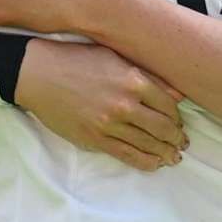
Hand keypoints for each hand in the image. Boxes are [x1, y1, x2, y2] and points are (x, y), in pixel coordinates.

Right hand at [18, 37, 188, 172]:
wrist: (39, 73)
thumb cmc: (78, 60)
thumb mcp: (117, 57)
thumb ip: (148, 76)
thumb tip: (177, 92)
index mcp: (134, 80)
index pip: (168, 105)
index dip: (177, 117)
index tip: (179, 122)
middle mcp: (125, 103)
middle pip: (162, 127)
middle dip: (176, 138)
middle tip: (182, 143)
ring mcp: (109, 124)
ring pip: (147, 144)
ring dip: (165, 153)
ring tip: (173, 157)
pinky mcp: (94, 138)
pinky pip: (126, 155)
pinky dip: (144, 162)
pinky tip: (154, 164)